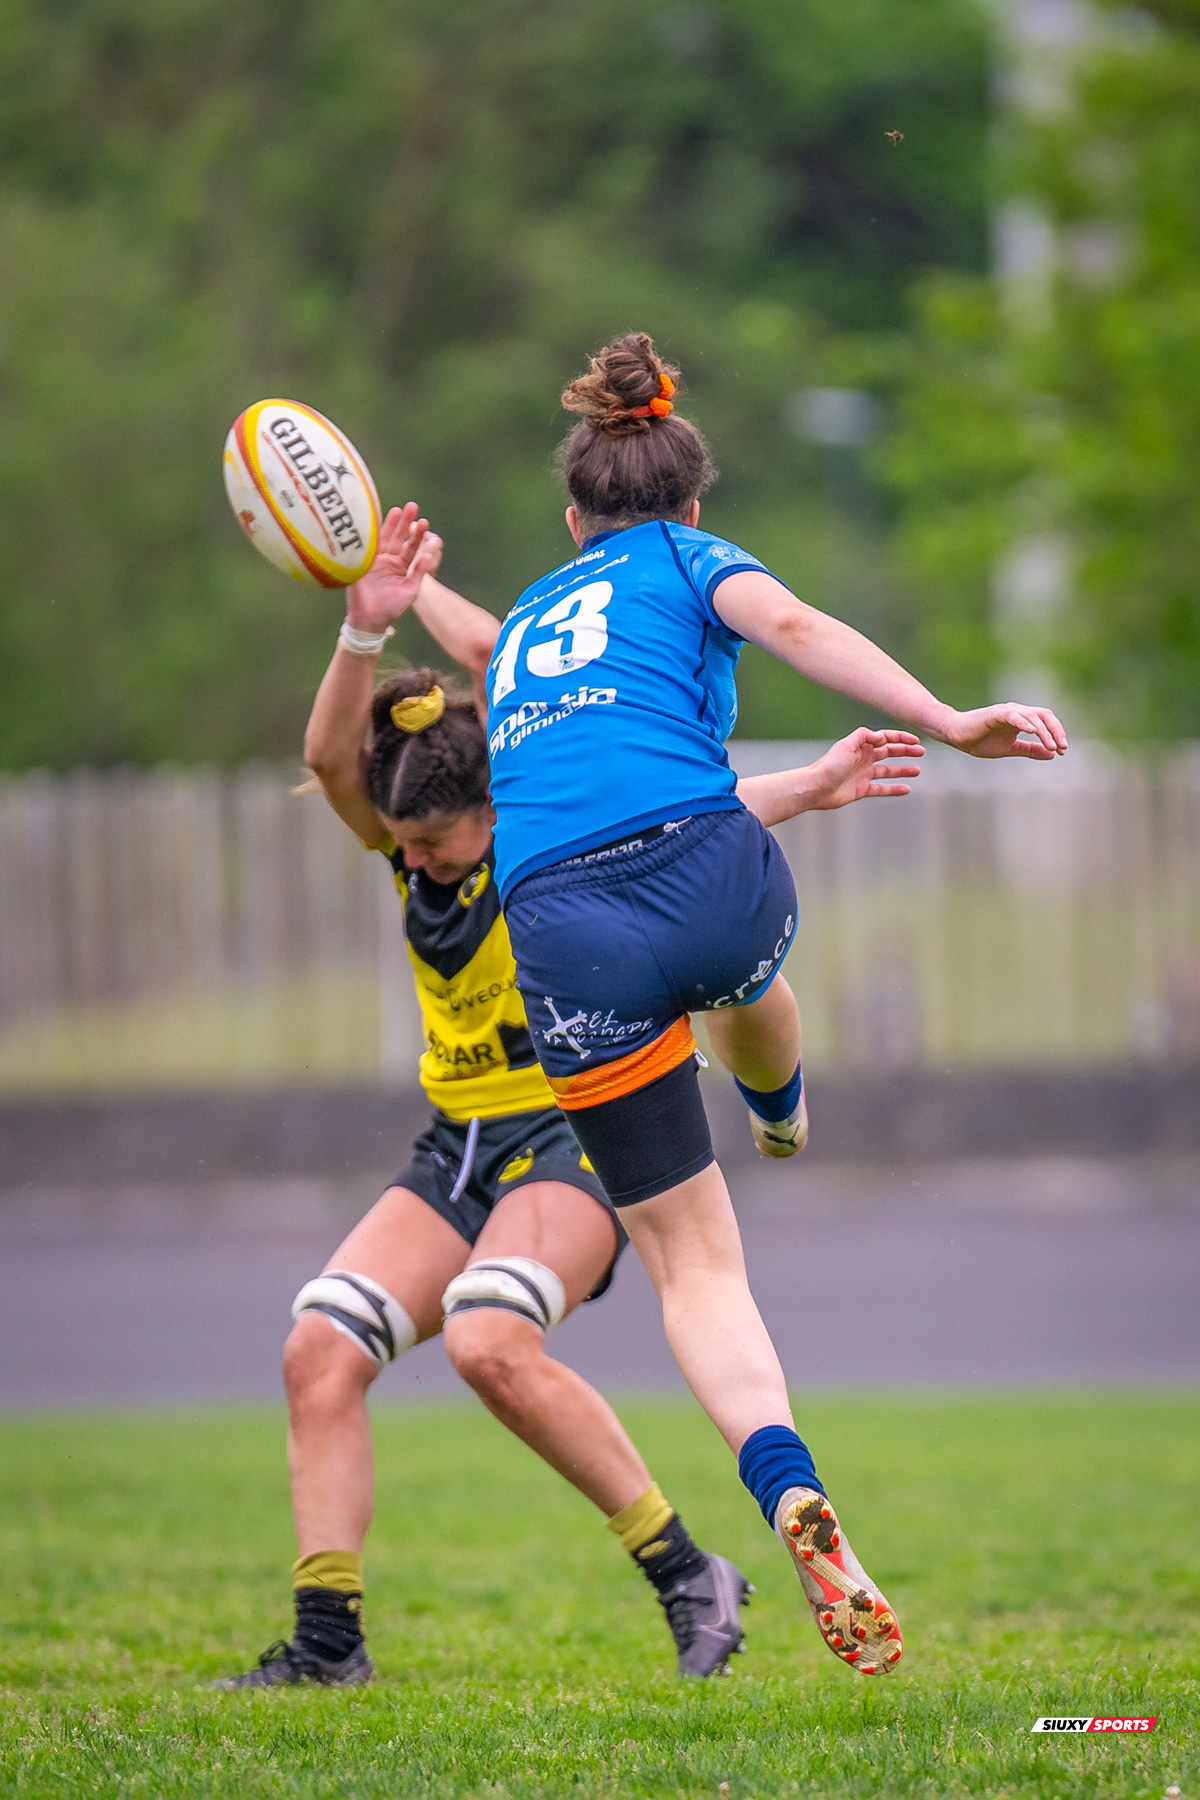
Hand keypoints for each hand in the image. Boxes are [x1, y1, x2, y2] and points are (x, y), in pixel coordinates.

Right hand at [346, 503, 442, 631]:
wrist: (371, 619)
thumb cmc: (392, 608)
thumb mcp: (410, 590)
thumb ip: (418, 573)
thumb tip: (428, 555)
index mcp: (401, 566)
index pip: (411, 546)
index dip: (417, 534)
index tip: (424, 521)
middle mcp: (389, 560)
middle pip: (398, 537)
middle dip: (405, 522)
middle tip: (413, 506)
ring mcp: (375, 560)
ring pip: (384, 538)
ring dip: (391, 524)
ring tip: (398, 509)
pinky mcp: (362, 563)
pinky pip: (367, 546)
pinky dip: (372, 535)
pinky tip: (376, 521)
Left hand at [808, 728, 923, 809]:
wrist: (817, 787)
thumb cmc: (830, 765)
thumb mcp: (847, 745)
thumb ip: (864, 736)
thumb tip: (881, 736)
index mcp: (861, 746)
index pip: (885, 738)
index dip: (901, 738)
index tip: (916, 740)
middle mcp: (864, 758)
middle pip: (889, 753)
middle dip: (906, 751)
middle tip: (922, 753)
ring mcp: (864, 774)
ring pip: (888, 771)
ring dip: (903, 770)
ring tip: (918, 771)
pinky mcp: (862, 789)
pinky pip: (882, 788)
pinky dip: (894, 788)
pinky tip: (907, 788)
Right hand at [940, 703, 1067, 759]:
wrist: (957, 736)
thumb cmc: (981, 741)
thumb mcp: (1011, 749)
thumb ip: (1030, 750)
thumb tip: (1052, 754)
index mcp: (1022, 719)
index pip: (1046, 721)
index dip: (1057, 734)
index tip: (1063, 751)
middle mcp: (1017, 712)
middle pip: (1044, 715)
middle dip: (1056, 731)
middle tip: (1063, 747)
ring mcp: (1007, 712)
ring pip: (1032, 716)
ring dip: (1044, 731)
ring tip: (1051, 745)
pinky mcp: (995, 714)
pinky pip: (1013, 716)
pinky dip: (1024, 722)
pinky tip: (1032, 731)